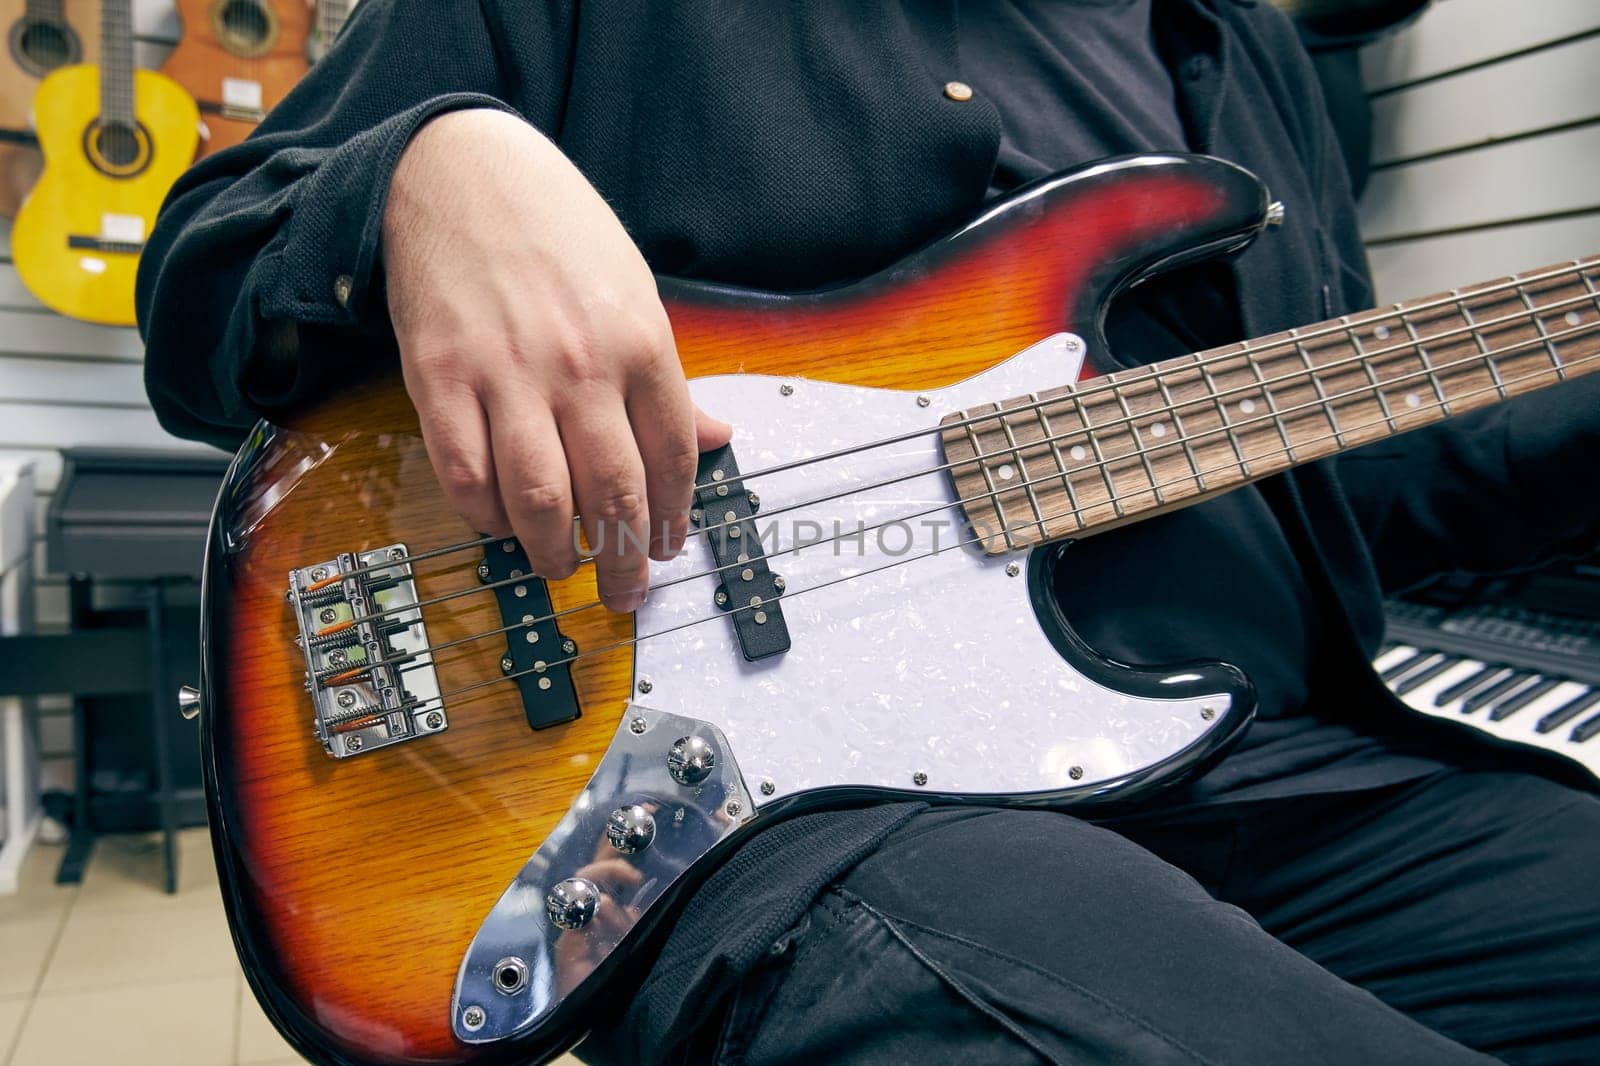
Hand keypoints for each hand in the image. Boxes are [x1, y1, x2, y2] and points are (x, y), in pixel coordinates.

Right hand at [382, 108, 730, 610]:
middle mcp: (580, 366)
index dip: (674, 517)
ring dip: (555, 551)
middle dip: (625, 558)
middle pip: (613, 492)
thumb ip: (670, 379)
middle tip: (626, 591)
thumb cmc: (555, 232)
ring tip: (563, 566)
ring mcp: (507, 375)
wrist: (458, 171)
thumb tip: (715, 438)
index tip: (670, 547)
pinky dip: (485, 516)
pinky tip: (500, 524)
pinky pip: (466, 475)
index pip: (671, 457)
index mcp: (640, 343)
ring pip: (539, 498)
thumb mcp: (635, 293)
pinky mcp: (439, 379)